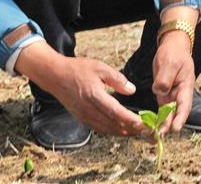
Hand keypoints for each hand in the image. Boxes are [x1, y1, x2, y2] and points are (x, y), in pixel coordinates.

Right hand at [16, 41, 145, 136]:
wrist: (55, 76)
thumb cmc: (77, 69)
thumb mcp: (100, 67)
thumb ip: (117, 79)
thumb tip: (131, 90)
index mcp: (94, 96)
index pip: (116, 112)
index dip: (131, 120)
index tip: (143, 123)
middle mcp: (88, 109)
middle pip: (113, 125)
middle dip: (130, 129)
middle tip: (145, 129)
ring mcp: (84, 116)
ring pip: (107, 129)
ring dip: (122, 132)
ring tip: (136, 131)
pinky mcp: (81, 118)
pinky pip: (99, 128)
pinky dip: (111, 130)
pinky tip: (120, 128)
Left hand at [152, 31, 194, 134]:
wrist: (172, 46)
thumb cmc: (173, 53)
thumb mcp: (169, 63)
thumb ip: (165, 79)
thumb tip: (159, 92)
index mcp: (185, 86)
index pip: (184, 104)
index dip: (180, 117)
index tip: (176, 128)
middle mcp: (180, 93)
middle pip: (176, 112)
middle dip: (169, 125)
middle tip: (160, 135)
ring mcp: (172, 94)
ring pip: (168, 113)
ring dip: (162, 124)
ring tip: (154, 134)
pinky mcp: (163, 94)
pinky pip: (161, 108)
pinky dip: (157, 117)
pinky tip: (151, 125)